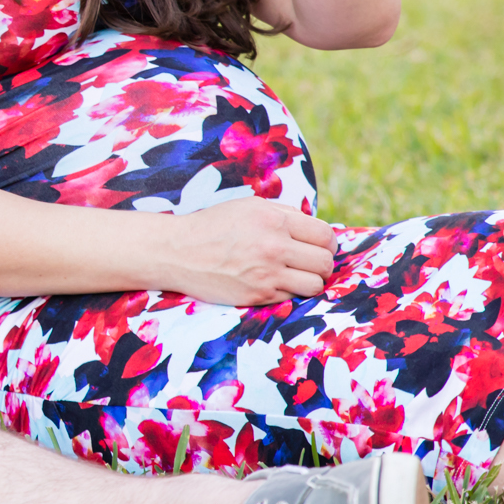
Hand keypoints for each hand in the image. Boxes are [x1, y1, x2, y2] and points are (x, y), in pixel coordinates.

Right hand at [156, 197, 335, 305]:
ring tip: (294, 275)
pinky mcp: (258, 295)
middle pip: (325, 261)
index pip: (325, 235)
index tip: (317, 246)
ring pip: (315, 284)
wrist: (177, 251)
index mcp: (274, 219)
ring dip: (309, 281)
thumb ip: (284, 215)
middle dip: (321, 263)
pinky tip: (271, 282)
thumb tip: (315, 228)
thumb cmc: (213, 226)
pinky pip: (292, 296)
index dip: (326, 243)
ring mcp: (267, 273)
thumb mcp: (248, 207)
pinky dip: (287, 291)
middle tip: (307, 262)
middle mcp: (274, 245)